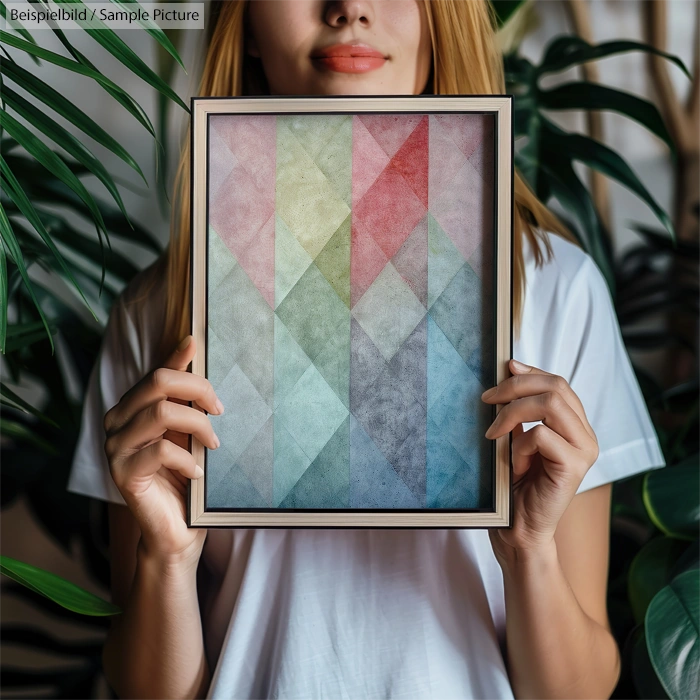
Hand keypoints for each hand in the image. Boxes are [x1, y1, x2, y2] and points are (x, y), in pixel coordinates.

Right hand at [103, 335, 222, 564]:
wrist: (177, 528)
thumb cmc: (186, 475)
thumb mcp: (188, 430)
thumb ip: (185, 395)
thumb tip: (191, 344)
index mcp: (131, 407)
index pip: (157, 372)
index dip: (179, 358)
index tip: (198, 343)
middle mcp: (116, 422)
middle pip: (158, 383)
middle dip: (198, 389)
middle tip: (220, 410)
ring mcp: (114, 447)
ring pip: (162, 412)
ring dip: (198, 425)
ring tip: (213, 444)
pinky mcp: (121, 473)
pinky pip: (162, 450)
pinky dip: (188, 459)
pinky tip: (197, 472)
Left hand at [481, 359, 598, 559]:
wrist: (519, 527)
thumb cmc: (514, 484)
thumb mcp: (516, 438)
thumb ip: (520, 411)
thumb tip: (509, 371)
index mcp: (574, 424)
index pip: (558, 382)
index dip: (530, 371)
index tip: (504, 368)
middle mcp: (586, 434)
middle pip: (556, 386)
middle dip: (516, 387)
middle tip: (487, 399)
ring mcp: (584, 450)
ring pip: (551, 403)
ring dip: (514, 411)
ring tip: (494, 432)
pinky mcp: (574, 466)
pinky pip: (541, 435)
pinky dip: (518, 443)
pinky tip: (512, 462)